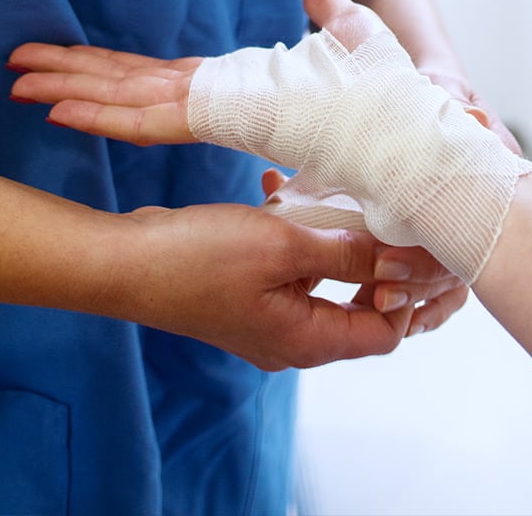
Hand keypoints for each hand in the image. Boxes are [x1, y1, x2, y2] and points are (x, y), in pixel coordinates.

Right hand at [8, 0, 385, 145]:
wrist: (399, 143)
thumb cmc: (382, 111)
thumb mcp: (356, 49)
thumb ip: (334, 22)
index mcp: (232, 92)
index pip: (159, 80)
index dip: (110, 71)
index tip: (67, 63)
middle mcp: (210, 102)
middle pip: (126, 83)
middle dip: (71, 74)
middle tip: (16, 64)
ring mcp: (207, 112)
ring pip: (123, 95)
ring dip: (71, 85)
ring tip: (19, 75)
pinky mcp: (210, 121)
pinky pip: (146, 118)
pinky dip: (102, 113)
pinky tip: (62, 108)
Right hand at [119, 203, 411, 369]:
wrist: (122, 263)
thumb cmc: (195, 257)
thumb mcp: (283, 245)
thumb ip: (347, 252)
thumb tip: (403, 259)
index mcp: (306, 341)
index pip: (387, 333)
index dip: (407, 292)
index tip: (409, 245)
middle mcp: (292, 341)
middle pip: (362, 311)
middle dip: (378, 262)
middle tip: (385, 215)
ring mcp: (268, 320)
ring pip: (326, 283)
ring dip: (334, 239)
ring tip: (329, 193)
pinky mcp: (248, 297)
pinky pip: (291, 271)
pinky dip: (298, 236)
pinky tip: (283, 190)